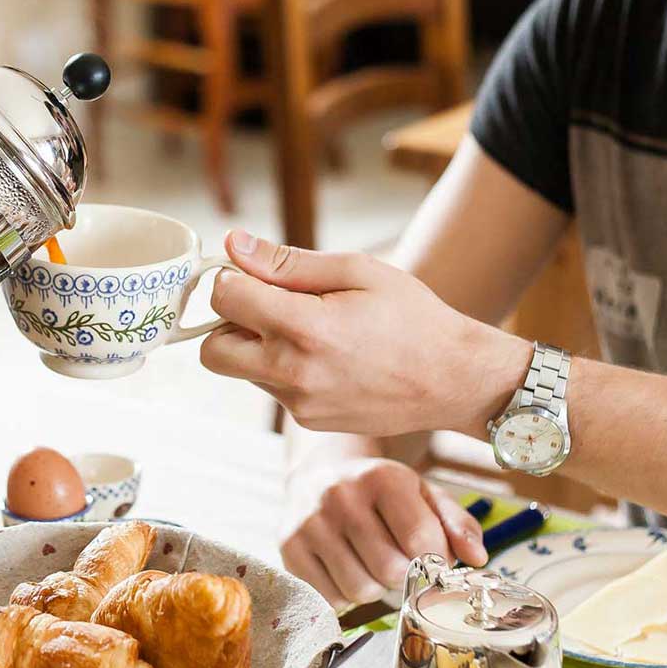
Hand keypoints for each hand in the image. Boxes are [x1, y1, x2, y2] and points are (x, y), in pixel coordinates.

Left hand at [201, 231, 530, 436]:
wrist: (455, 380)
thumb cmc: (412, 317)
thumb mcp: (356, 271)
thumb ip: (286, 262)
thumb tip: (235, 245)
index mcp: (305, 329)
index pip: (225, 298)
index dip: (231, 278)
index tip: (251, 273)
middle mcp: (294, 374)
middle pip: (211, 351)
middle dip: (227, 323)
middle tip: (264, 305)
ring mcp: (300, 405)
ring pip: (241, 371)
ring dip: (257, 346)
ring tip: (309, 329)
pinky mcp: (309, 422)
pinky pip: (272, 389)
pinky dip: (282, 369)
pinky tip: (325, 356)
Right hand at [282, 459, 485, 606]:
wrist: (318, 474)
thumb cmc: (380, 492)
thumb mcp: (423, 494)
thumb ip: (457, 523)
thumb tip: (476, 559)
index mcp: (381, 477)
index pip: (421, 540)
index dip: (436, 560)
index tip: (432, 557)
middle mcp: (340, 496)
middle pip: (390, 571)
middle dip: (404, 576)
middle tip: (400, 562)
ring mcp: (310, 522)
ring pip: (360, 590)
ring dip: (375, 588)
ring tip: (372, 565)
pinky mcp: (288, 547)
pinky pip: (331, 598)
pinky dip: (345, 595)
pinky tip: (346, 569)